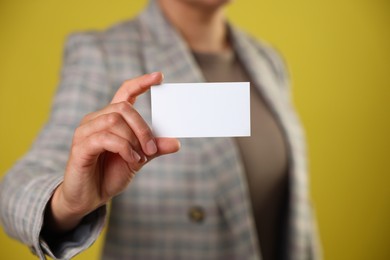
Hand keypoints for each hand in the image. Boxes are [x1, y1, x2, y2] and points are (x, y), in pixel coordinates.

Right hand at [46, 72, 179, 231]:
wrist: (89, 198)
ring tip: (140, 158)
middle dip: (143, 128)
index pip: (125, 92)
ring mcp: (85, 131)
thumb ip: (153, 149)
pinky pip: (106, 138)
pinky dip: (124, 148)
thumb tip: (176, 142)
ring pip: (115, 121)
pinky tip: (131, 161)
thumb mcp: (138, 160)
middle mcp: (96, 120)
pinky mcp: (80, 146)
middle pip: (123, 108)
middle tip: (152, 149)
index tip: (159, 76)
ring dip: (134, 140)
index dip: (141, 82)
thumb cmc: (110, 175)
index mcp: (110, 119)